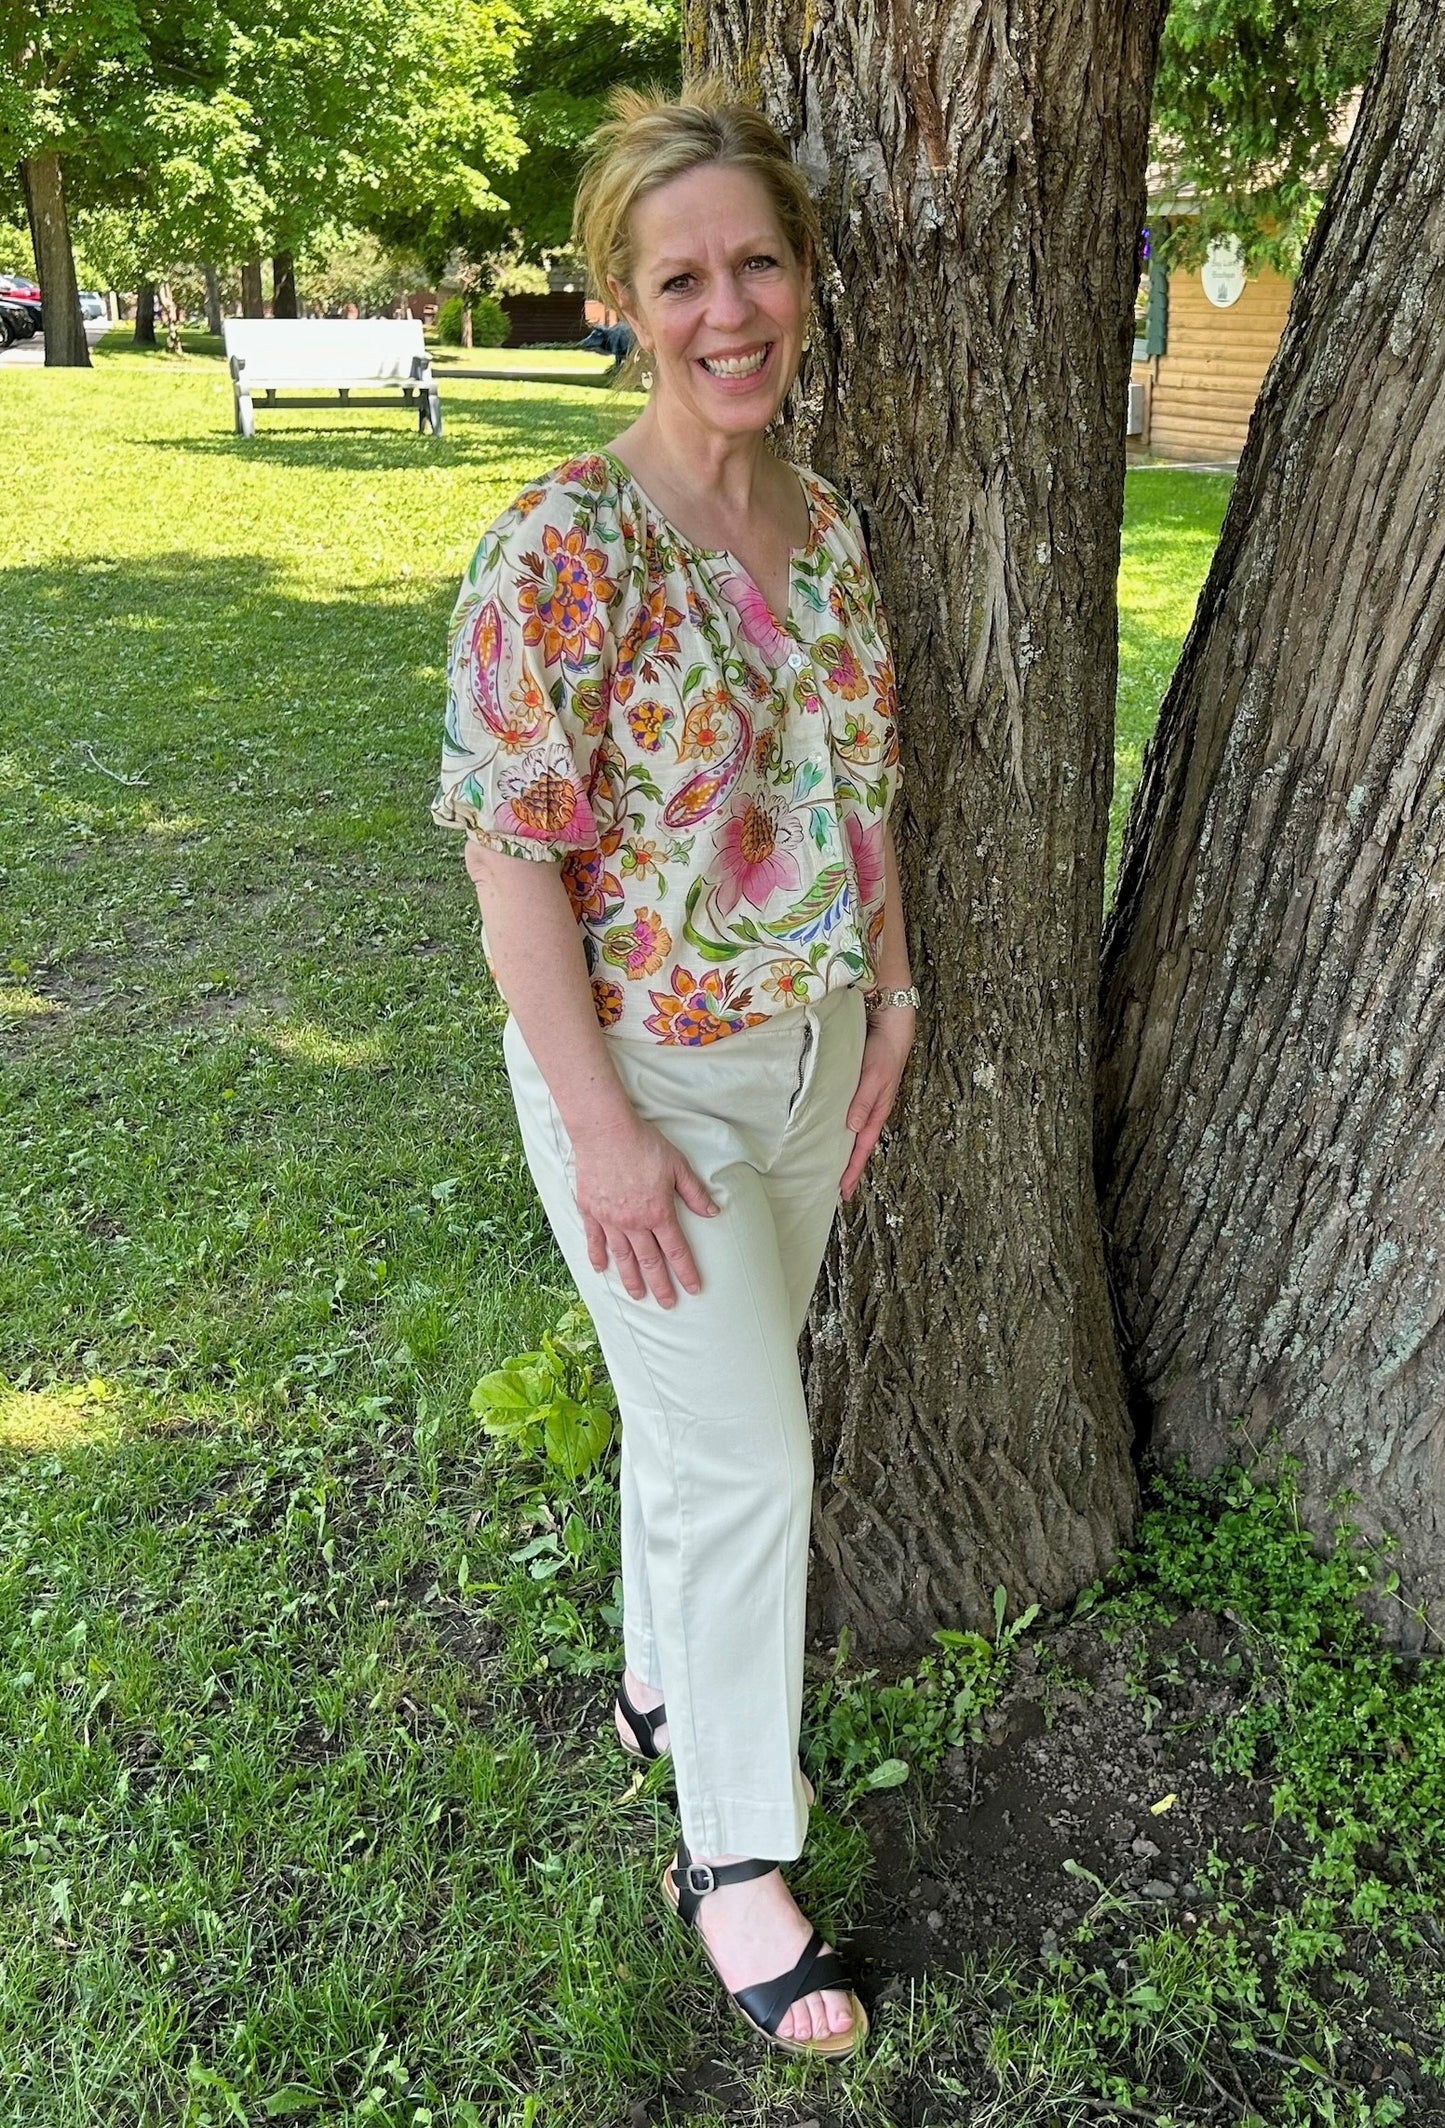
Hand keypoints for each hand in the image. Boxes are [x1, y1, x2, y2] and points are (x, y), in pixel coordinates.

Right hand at [572, 1115, 718, 1306]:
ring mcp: (610, 1219)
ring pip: (623, 1257)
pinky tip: (601, 1269)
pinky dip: (597, 1256)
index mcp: (658, 1213)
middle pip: (650, 1261)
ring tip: (638, 1295)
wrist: (605, 1131)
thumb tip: (712, 1212)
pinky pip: (594, 1240)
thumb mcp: (678, 1165)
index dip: (687, 1272)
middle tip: (667, 1303)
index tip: (694, 1288)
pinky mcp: (590, 1211)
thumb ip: (695, 1192)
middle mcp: (634, 1222)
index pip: (676, 1250)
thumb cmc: (644, 1144)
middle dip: (661, 1285)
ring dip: (631, 1279)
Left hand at [840, 1009, 914, 1200]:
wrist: (888, 1026)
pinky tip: (823, 1133)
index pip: (861, 1149)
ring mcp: (860, 1102)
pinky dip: (834, 1130)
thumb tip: (853, 1129)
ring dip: (840, 1151)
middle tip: (833, 1190)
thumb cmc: (884, 1052)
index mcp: (876, 1113)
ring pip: (849, 1134)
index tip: (843, 1191)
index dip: (852, 1170)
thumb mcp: (874, 1078)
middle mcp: (868, 1112)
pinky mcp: (852, 1091)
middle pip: (856, 1147)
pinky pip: (842, 1116)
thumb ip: (863, 1102)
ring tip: (825, 1168)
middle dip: (846, 1168)